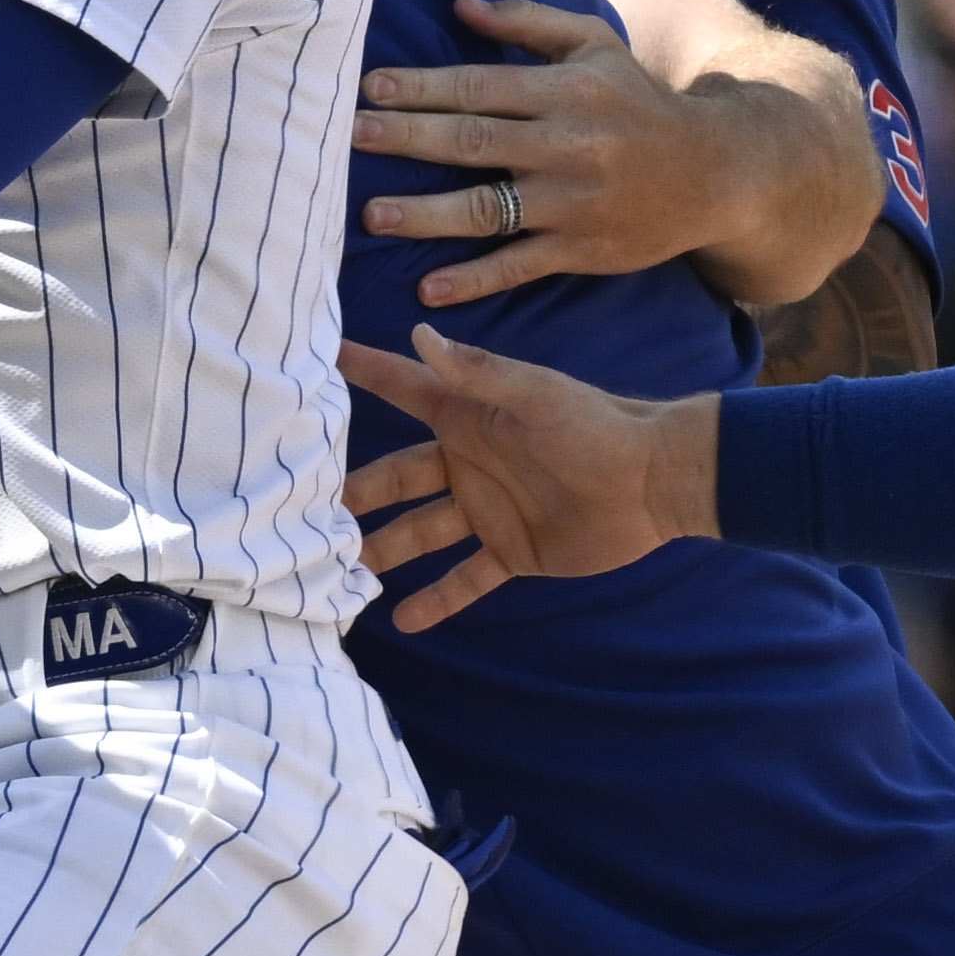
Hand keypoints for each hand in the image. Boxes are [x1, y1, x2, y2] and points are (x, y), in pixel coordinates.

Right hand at [338, 323, 716, 627]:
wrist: (655, 484)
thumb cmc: (598, 428)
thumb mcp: (536, 396)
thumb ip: (478, 373)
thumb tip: (420, 336)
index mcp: (469, 419)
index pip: (404, 390)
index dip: (364, 374)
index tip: (313, 361)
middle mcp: (467, 464)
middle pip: (395, 478)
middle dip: (351, 493)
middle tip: (299, 510)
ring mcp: (486, 511)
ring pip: (418, 534)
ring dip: (381, 552)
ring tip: (336, 573)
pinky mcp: (511, 553)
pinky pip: (465, 579)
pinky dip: (437, 601)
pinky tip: (403, 620)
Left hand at [358, 0, 734, 299]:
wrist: (715, 172)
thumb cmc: (638, 102)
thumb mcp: (596, 47)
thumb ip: (529, 23)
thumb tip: (460, 6)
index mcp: (568, 90)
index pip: (482, 87)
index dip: (424, 88)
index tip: (369, 88)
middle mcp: (569, 144)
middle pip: (475, 142)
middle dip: (409, 139)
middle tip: (351, 138)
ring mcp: (573, 202)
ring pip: (489, 208)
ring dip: (427, 214)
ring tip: (372, 215)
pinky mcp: (580, 249)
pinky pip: (519, 265)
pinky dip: (474, 278)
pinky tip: (429, 287)